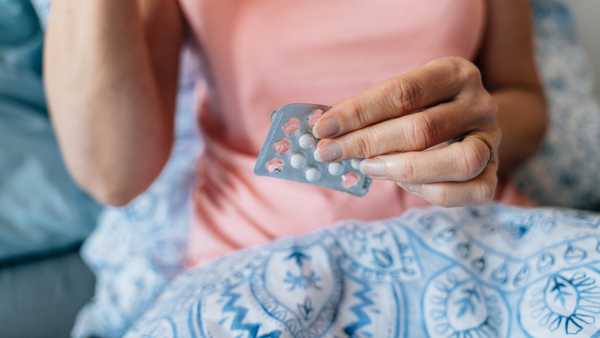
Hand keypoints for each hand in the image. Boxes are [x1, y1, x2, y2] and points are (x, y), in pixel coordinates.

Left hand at [313, 57, 500, 206]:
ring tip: (367, 168)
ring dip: (402, 169)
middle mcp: (479, 103)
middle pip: (422, 128)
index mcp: (455, 73)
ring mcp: (491, 140)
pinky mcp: (493, 173)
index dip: (359, 112)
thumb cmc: (423, 109)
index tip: (323, 128)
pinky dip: (426, 191)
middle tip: (330, 153)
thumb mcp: (402, 98)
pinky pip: (463, 191)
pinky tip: (400, 183)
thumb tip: (325, 131)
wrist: (471, 125)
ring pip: (455, 161)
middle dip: (367, 143)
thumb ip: (370, 112)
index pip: (402, 92)